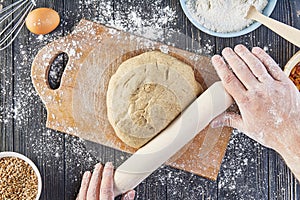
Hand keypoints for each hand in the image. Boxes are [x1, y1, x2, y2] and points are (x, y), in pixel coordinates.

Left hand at [77, 162, 134, 199]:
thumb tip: (130, 193)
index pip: (106, 188)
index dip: (108, 175)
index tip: (109, 165)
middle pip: (94, 189)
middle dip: (97, 175)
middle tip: (99, 165)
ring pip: (84, 193)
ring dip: (87, 182)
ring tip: (89, 172)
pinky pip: (79, 199)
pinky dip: (81, 191)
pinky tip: (83, 187)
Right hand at [211, 45, 299, 179]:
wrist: (293, 135)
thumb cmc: (271, 133)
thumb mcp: (246, 128)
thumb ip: (229, 120)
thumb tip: (213, 122)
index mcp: (246, 102)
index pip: (229, 80)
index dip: (221, 67)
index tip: (216, 59)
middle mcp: (258, 92)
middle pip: (240, 70)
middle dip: (231, 57)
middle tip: (225, 51)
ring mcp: (272, 86)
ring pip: (255, 66)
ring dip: (245, 54)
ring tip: (238, 48)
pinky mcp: (284, 83)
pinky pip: (272, 67)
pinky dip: (264, 57)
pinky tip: (257, 51)